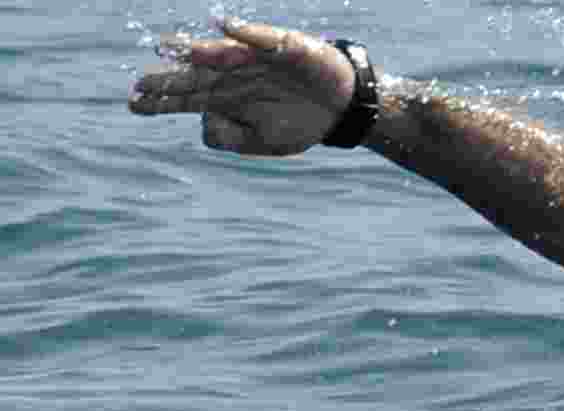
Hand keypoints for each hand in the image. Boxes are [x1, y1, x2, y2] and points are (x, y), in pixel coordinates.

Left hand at [129, 18, 355, 155]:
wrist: (339, 108)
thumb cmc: (299, 123)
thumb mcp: (263, 142)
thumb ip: (231, 138)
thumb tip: (204, 122)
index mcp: (225, 99)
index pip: (186, 98)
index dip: (161, 100)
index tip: (134, 103)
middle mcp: (233, 75)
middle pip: (196, 74)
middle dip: (169, 77)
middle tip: (141, 81)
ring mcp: (255, 59)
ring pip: (222, 54)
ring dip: (198, 52)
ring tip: (172, 48)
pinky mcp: (282, 46)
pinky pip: (261, 37)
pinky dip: (244, 30)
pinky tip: (223, 25)